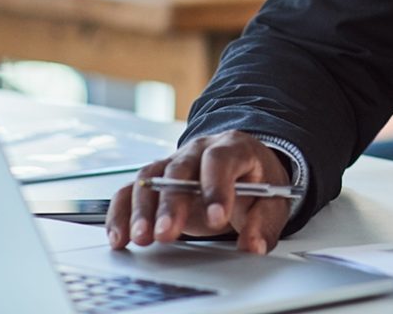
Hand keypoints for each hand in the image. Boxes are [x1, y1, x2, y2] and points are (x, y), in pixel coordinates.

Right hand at [106, 130, 291, 254]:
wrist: (246, 168)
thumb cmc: (257, 183)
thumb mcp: (273, 201)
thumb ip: (264, 224)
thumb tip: (252, 246)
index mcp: (233, 148)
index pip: (221, 159)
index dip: (216, 187)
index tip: (216, 218)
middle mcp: (199, 150)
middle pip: (180, 168)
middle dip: (172, 202)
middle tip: (167, 233)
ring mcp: (174, 162)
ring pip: (151, 177)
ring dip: (142, 209)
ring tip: (141, 238)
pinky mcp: (156, 180)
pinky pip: (132, 190)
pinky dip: (122, 212)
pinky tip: (120, 236)